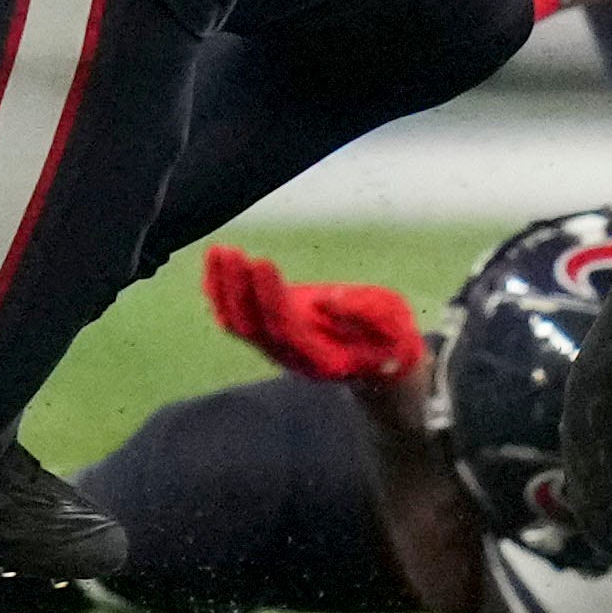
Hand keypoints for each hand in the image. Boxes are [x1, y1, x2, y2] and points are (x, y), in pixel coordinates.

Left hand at [203, 244, 427, 383]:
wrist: (379, 362)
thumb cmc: (391, 340)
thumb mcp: (394, 327)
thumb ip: (367, 316)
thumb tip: (326, 301)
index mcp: (320, 358)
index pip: (284, 328)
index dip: (269, 296)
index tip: (262, 261)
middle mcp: (289, 356)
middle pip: (251, 327)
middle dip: (238, 288)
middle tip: (232, 251)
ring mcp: (275, 346)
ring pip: (237, 322)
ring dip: (223, 286)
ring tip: (219, 250)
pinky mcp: (270, 330)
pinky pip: (237, 314)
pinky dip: (221, 289)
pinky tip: (216, 261)